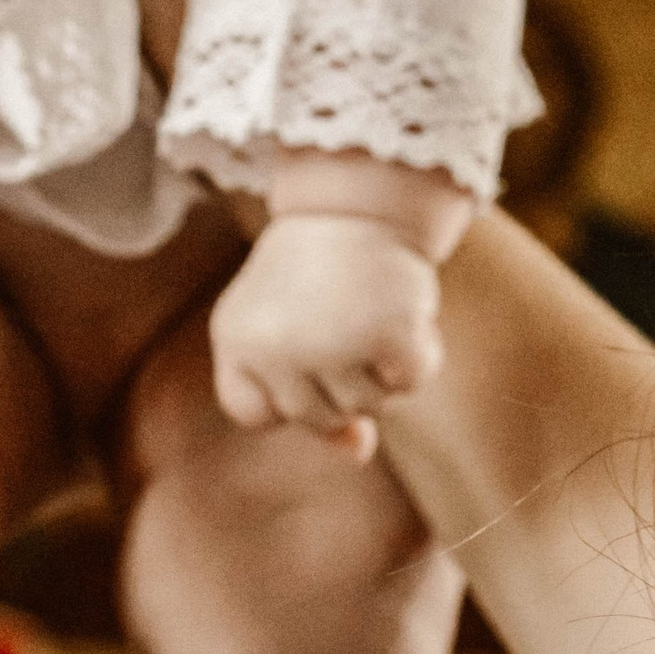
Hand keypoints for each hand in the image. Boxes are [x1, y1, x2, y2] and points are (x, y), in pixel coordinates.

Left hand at [210, 213, 445, 456]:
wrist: (358, 200)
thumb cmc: (317, 270)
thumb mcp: (289, 330)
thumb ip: (310, 398)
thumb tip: (358, 453)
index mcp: (236, 341)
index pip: (258, 414)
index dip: (288, 389)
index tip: (299, 342)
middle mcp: (276, 349)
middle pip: (319, 417)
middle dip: (340, 379)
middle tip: (343, 317)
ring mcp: (331, 345)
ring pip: (368, 406)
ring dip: (381, 369)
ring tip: (371, 310)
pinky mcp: (386, 334)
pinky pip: (410, 383)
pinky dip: (418, 356)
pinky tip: (406, 316)